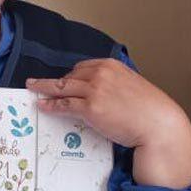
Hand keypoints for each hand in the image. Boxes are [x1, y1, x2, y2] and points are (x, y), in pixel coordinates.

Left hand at [25, 58, 190, 189]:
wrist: (159, 125)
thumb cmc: (150, 110)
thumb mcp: (131, 85)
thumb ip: (114, 83)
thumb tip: (100, 90)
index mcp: (111, 65)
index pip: (82, 67)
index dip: (70, 76)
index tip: (61, 80)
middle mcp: (101, 74)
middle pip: (69, 76)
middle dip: (54, 82)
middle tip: (38, 84)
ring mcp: (94, 90)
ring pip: (61, 87)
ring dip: (43, 88)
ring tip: (32, 88)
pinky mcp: (90, 109)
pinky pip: (64, 105)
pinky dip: (50, 105)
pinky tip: (42, 105)